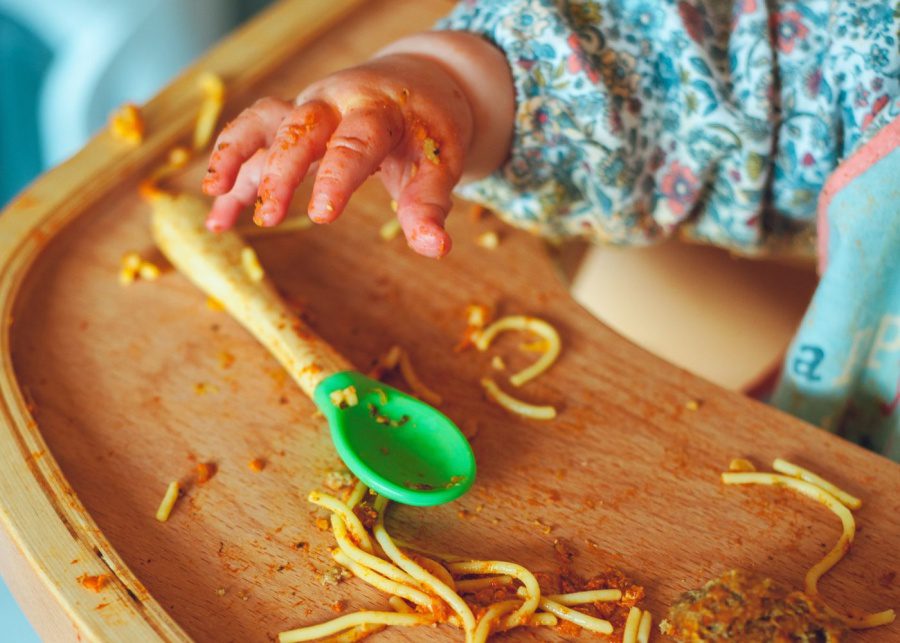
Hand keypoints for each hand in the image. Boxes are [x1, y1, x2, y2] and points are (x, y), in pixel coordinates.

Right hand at [202, 53, 473, 257]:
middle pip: (299, 128)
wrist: (415, 84)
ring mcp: (308, 108)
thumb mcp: (439, 163)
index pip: (355, 142)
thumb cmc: (426, 129)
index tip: (322, 215)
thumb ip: (430, 204)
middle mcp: (335, 103)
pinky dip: (232, 167)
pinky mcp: (291, 120)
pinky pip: (253, 137)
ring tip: (216, 198)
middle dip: (280, 172)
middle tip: (269, 217)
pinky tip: (219, 211)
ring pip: (263, 123)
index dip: (337, 177)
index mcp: (378, 111)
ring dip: (236, 156)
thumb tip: (436, 248)